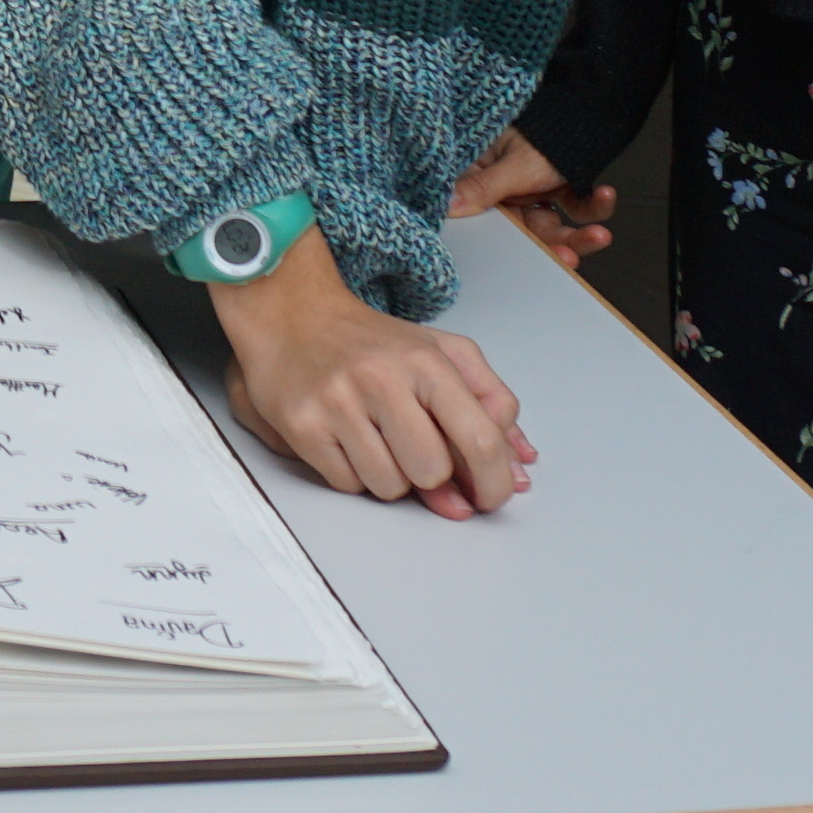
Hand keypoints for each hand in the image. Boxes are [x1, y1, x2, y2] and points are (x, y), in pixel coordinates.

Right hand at [217, 245, 530, 516]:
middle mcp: (382, 379)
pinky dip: (356, 476)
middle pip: (433, 472)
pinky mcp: (303, 425)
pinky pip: (348, 486)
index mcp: (427, 360)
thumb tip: (519, 466)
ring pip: (390, 487)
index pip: (480, 440)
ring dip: (393, 478)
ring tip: (379, 440)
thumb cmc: (373, 342)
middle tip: (419, 452)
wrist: (292, 315)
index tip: (490, 496)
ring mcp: (339, 403)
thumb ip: (491, 402)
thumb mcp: (444, 352)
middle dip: (433, 476)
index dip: (493, 482)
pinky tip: (350, 442)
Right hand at [451, 122, 612, 267]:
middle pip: (525, 232)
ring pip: (554, 226)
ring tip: (599, 236)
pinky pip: (575, 207)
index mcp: (483, 180)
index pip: (488, 223)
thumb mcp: (512, 165)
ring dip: (579, 234)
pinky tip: (605, 196)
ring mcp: (532, 191)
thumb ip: (483, 189)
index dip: (506, 246)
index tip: (527, 264)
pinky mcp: (557, 187)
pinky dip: (593, 206)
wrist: (580, 107)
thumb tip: (447, 209)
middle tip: (570, 259)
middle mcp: (505, 191)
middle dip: (553, 247)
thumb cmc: (540, 130)